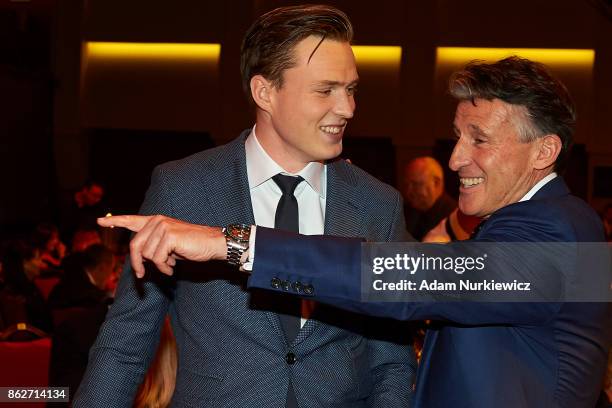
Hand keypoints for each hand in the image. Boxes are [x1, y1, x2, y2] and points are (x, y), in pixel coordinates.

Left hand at [97, 215, 225, 277]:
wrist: (213, 244)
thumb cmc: (193, 246)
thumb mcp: (169, 246)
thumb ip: (154, 247)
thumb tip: (139, 261)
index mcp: (156, 221)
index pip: (132, 220)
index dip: (116, 221)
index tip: (100, 221)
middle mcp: (157, 220)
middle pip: (135, 246)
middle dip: (137, 264)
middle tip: (142, 275)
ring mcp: (163, 227)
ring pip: (146, 254)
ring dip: (158, 266)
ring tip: (170, 265)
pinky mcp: (169, 236)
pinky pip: (157, 259)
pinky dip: (164, 268)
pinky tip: (172, 267)